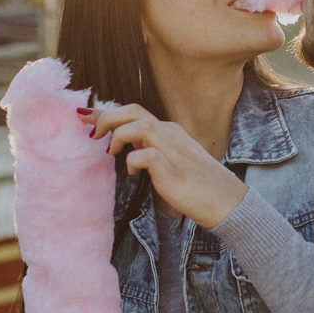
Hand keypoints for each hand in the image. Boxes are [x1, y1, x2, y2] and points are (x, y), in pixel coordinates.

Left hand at [79, 104, 246, 227]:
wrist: (227, 202)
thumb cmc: (200, 187)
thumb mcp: (174, 163)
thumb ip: (154, 153)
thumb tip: (131, 152)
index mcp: (170, 131)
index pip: (135, 112)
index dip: (107, 112)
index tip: (86, 116)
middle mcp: (170, 134)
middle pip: (132, 110)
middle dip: (106, 117)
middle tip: (90, 133)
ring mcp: (172, 149)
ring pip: (137, 125)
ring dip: (117, 134)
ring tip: (109, 151)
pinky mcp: (171, 169)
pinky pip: (145, 155)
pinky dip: (132, 161)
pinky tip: (132, 173)